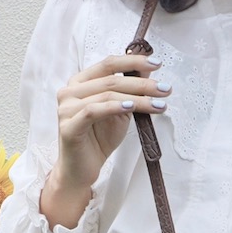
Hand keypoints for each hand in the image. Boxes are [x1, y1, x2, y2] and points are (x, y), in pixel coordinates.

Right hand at [40, 54, 170, 227]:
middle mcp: (70, 90)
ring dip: (136, 98)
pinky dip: (114, 107)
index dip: (133, 61)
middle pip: (111, 79)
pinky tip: (131, 107)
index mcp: (81, 82)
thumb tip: (148, 71)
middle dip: (142, 83)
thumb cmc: (99, 140)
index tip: (157, 64)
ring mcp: (66, 108)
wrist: (82, 170)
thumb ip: (130, 92)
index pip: (108, 63)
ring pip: (106, 94)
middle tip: (165, 88)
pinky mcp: (68, 126)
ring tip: (159, 104)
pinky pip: (93, 111)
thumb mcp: (120, 112)